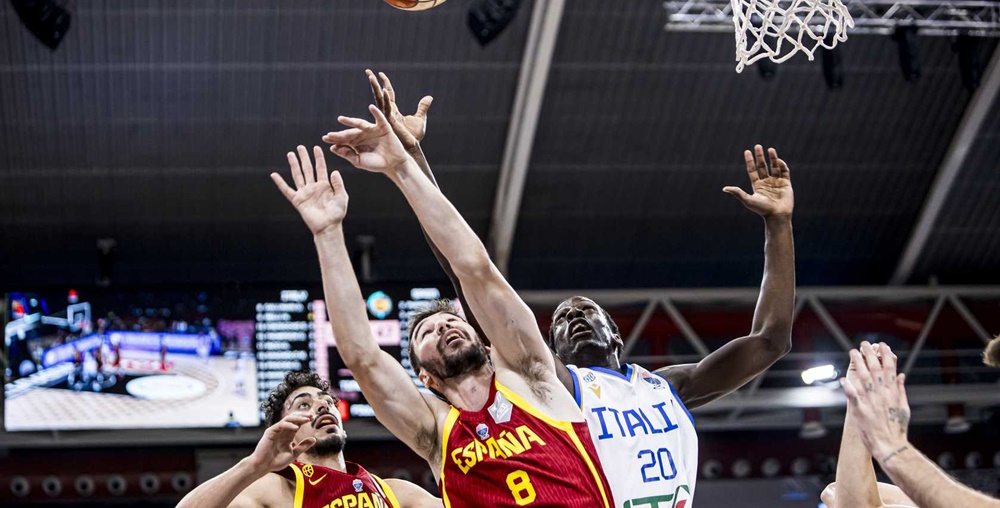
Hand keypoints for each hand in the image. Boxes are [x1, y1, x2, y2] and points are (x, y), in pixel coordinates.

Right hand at [247, 413, 316, 473]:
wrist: (263, 467)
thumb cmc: (276, 461)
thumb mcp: (293, 454)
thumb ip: (302, 446)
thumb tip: (314, 439)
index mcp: (288, 435)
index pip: (298, 423)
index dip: (305, 420)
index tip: (314, 418)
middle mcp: (282, 431)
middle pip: (293, 419)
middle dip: (303, 416)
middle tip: (312, 415)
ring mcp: (276, 430)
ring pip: (287, 419)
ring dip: (298, 418)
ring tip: (307, 419)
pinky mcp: (270, 432)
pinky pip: (280, 425)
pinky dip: (289, 425)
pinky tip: (296, 428)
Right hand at [271, 146, 348, 236]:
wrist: (328, 226)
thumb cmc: (336, 213)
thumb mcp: (342, 196)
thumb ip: (338, 184)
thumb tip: (334, 171)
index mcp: (324, 185)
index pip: (320, 168)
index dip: (318, 158)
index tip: (316, 147)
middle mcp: (313, 187)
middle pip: (307, 169)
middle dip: (304, 157)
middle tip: (300, 147)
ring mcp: (304, 193)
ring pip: (297, 175)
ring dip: (294, 165)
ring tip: (290, 154)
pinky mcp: (297, 200)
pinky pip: (286, 190)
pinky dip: (280, 182)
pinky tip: (274, 175)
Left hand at [322, 105, 409, 174]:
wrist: (393, 165)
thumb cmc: (376, 164)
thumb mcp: (359, 161)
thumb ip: (347, 154)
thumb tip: (333, 148)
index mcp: (356, 143)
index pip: (343, 140)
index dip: (334, 139)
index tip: (325, 138)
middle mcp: (363, 134)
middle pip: (349, 132)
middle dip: (339, 134)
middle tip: (330, 135)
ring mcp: (372, 130)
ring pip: (360, 124)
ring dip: (350, 121)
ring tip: (341, 119)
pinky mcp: (383, 127)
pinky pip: (379, 118)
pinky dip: (376, 112)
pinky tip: (370, 108)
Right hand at [367, 69, 432, 150]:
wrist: (412, 147)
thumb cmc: (414, 136)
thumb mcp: (420, 118)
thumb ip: (423, 107)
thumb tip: (429, 97)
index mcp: (393, 110)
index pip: (388, 94)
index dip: (384, 83)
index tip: (380, 73)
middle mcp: (388, 112)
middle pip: (379, 94)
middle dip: (373, 83)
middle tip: (368, 71)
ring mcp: (387, 116)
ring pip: (379, 99)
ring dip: (375, 88)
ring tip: (371, 76)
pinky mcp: (389, 122)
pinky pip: (386, 108)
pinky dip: (386, 99)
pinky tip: (384, 91)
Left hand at [724, 145, 793, 218]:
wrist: (777, 215)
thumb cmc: (762, 209)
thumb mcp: (747, 200)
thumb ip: (737, 192)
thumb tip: (724, 189)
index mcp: (757, 185)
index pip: (752, 170)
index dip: (750, 161)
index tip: (747, 151)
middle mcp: (766, 182)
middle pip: (762, 166)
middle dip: (760, 156)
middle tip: (757, 146)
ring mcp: (776, 182)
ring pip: (774, 167)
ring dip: (772, 158)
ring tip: (770, 149)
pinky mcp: (786, 184)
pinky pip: (785, 172)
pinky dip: (782, 165)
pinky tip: (778, 161)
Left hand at [841, 342, 910, 461]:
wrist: (890, 445)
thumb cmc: (897, 427)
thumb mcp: (904, 407)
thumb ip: (901, 390)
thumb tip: (901, 375)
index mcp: (893, 392)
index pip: (890, 369)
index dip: (886, 355)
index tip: (882, 344)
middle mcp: (882, 394)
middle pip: (875, 370)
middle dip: (870, 354)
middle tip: (864, 343)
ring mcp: (871, 402)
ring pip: (863, 379)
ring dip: (858, 364)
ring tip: (852, 352)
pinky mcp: (861, 411)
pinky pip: (853, 397)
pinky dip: (849, 387)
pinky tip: (843, 378)